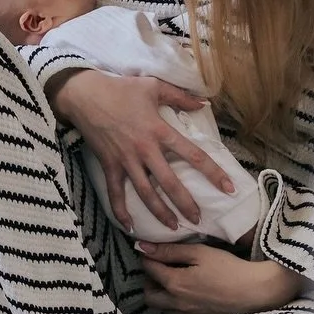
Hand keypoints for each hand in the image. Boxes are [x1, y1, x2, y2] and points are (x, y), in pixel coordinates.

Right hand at [47, 70, 234, 231]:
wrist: (85, 94)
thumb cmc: (120, 88)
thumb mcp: (152, 86)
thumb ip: (180, 96)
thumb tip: (204, 103)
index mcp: (159, 130)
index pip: (192, 154)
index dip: (213, 172)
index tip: (229, 189)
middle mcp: (145, 149)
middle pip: (170, 183)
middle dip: (186, 204)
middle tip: (198, 220)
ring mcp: (126, 160)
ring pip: (146, 193)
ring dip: (160, 213)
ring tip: (173, 227)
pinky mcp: (109, 165)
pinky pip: (115, 193)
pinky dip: (121, 212)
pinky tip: (130, 227)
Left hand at [139, 240, 303, 313]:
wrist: (253, 290)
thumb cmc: (226, 267)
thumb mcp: (198, 252)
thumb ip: (169, 250)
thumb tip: (143, 247)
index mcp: (175, 284)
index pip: (148, 269)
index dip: (147, 256)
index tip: (151, 248)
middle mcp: (176, 303)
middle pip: (148, 295)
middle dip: (148, 279)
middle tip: (160, 265)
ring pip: (160, 308)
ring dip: (159, 293)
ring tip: (170, 278)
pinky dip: (171, 304)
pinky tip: (183, 291)